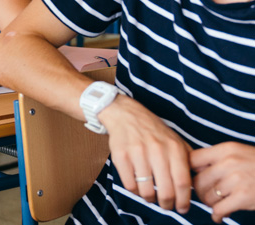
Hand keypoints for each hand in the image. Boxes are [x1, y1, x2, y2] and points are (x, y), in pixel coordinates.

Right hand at [99, 94, 192, 212]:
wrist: (126, 114)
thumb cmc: (154, 131)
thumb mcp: (177, 140)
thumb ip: (190, 160)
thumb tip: (201, 181)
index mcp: (174, 148)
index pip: (183, 183)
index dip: (184, 201)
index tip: (183, 209)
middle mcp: (157, 150)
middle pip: (166, 191)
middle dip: (167, 204)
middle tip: (166, 206)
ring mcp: (137, 153)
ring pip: (146, 190)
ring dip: (150, 199)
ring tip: (151, 197)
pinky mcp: (120, 156)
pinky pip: (129, 184)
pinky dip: (135, 191)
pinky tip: (138, 187)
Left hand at [191, 142, 254, 222]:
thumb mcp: (238, 153)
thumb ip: (217, 158)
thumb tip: (191, 170)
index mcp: (225, 149)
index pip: (192, 159)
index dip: (188, 171)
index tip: (191, 179)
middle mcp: (228, 162)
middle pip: (197, 181)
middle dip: (199, 193)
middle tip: (205, 197)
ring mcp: (236, 180)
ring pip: (207, 197)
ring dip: (210, 205)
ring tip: (216, 205)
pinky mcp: (244, 197)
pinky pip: (219, 210)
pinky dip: (217, 215)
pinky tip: (220, 216)